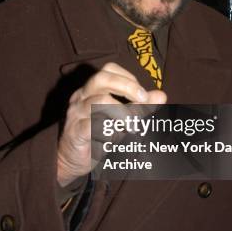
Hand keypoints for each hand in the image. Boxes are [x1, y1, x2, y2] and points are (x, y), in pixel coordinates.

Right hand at [57, 62, 166, 185]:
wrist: (69, 160)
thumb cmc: (96, 136)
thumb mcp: (121, 120)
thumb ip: (139, 107)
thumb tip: (162, 96)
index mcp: (91, 89)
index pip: (108, 70)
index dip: (128, 78)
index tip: (143, 94)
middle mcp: (81, 97)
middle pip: (101, 79)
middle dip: (127, 87)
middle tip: (143, 100)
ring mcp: (76, 114)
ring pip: (100, 102)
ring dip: (123, 112)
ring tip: (135, 126)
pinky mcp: (75, 132)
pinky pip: (92, 127)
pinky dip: (109, 132)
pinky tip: (116, 139)